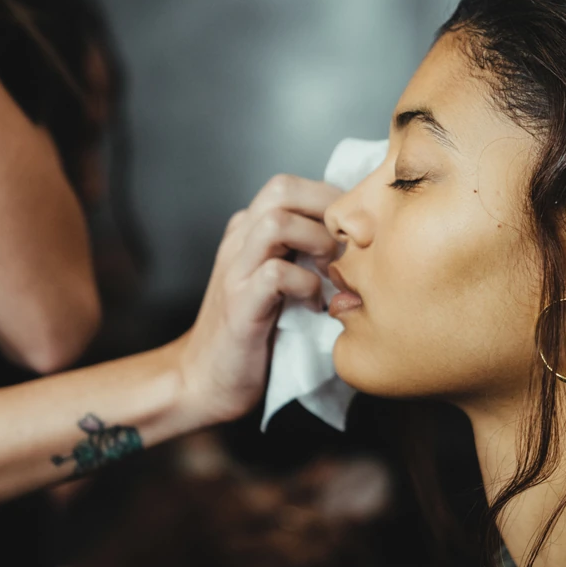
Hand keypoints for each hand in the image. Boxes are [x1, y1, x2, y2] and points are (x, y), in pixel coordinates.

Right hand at [175, 174, 342, 425]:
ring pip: (275, 222)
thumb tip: (359, 239)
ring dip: (316, 242)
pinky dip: (305, 285)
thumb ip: (306, 254)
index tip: (353, 231)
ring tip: (330, 272)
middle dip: (326, 209)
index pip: (293, 186)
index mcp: (250, 232)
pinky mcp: (240, 305)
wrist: (206, 379)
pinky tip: (314, 305)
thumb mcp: (284, 282)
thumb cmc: (257, 332)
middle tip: (345, 246)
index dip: (331, 199)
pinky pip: (275, 273)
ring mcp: (236, 271)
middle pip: (281, 188)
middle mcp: (240, 242)